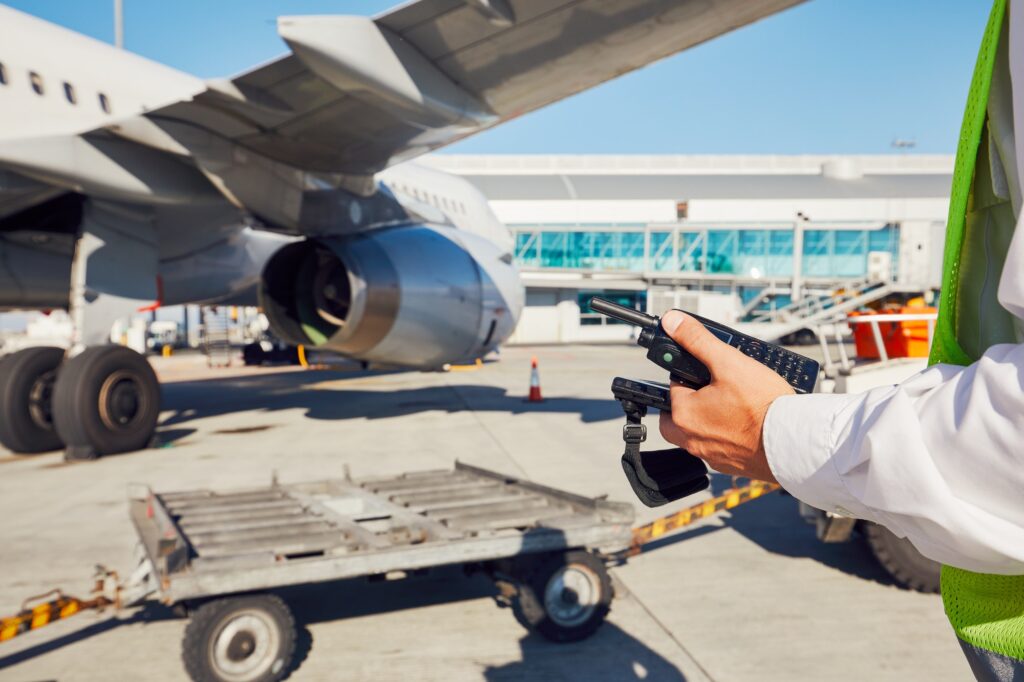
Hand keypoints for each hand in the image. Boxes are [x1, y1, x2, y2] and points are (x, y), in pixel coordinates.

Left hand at [657, 310, 794, 481]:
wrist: (794, 443)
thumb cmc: (762, 406)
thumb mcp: (729, 362)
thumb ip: (698, 341)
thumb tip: (672, 322)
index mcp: (683, 416)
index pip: (675, 384)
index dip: (692, 371)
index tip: (710, 369)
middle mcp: (691, 440)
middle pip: (683, 411)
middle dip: (696, 396)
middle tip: (720, 386)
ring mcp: (711, 455)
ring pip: (702, 429)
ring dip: (713, 415)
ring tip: (739, 402)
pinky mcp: (731, 465)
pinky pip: (722, 445)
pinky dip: (730, 433)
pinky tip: (749, 422)